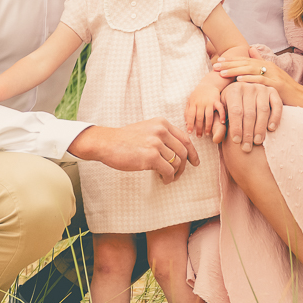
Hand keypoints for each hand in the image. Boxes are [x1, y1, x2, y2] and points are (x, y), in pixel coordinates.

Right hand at [67, 118, 198, 182]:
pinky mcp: (151, 156)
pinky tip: (163, 179)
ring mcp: (156, 143)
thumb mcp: (146, 129)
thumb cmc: (124, 139)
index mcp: (162, 123)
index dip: (193, 153)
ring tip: (168, 177)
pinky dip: (168, 177)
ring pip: (176, 162)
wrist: (107, 143)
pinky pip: (168, 170)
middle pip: (183, 152)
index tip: (195, 162)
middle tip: (178, 174)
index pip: (185, 139)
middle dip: (184, 166)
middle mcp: (161, 131)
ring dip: (174, 173)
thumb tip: (178, 151)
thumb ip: (162, 135)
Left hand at [185, 81, 224, 136]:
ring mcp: (209, 102)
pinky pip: (220, 108)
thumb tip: (186, 123)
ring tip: (207, 133)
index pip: (190, 115)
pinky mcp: (217, 100)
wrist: (208, 83)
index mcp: (193, 103)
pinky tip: (222, 122)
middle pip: (199, 117)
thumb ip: (188, 111)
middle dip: (199, 128)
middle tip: (199, 136)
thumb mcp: (190, 101)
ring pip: (209, 115)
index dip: (190, 124)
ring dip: (208, 125)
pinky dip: (222, 115)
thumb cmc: (198, 94)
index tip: (190, 132)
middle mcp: (201, 103)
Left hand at [213, 52, 299, 100]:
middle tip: (215, 65)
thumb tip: (251, 49)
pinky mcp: (276, 84)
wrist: (301, 96)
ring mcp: (273, 75)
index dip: (231, 60)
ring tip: (222, 72)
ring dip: (235, 70)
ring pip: (250, 70)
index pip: (245, 60)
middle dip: (229, 64)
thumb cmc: (285, 88)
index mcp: (266, 64)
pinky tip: (238, 79)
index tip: (218, 60)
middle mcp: (268, 67)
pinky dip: (249, 79)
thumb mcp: (272, 73)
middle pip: (245, 63)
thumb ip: (261, 61)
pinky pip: (260, 80)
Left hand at [215, 79, 283, 152]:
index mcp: (233, 90)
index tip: (236, 141)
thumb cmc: (229, 106)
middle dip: (248, 132)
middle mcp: (248, 87)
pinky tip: (271, 129)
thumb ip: (217, 125)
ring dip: (260, 128)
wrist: (242, 94)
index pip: (235, 111)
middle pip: (249, 113)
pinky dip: (275, 117)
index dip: (236, 127)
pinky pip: (277, 105)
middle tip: (247, 147)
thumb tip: (216, 138)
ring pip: (263, 110)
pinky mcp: (272, 91)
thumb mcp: (220, 113)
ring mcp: (261, 88)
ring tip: (257, 141)